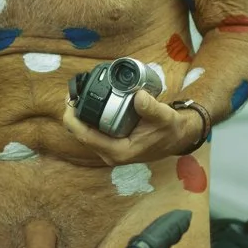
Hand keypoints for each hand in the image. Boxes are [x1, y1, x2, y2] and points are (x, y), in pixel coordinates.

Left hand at [63, 90, 204, 165]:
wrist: (177, 138)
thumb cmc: (170, 130)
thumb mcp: (164, 117)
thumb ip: (151, 108)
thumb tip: (138, 96)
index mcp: (119, 151)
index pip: (86, 137)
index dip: (73, 120)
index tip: (70, 101)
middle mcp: (110, 154)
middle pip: (81, 135)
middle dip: (74, 115)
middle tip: (73, 93)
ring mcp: (110, 150)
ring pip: (85, 134)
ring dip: (80, 117)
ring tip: (79, 96)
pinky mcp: (111, 144)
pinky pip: (93, 132)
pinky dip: (88, 119)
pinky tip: (89, 104)